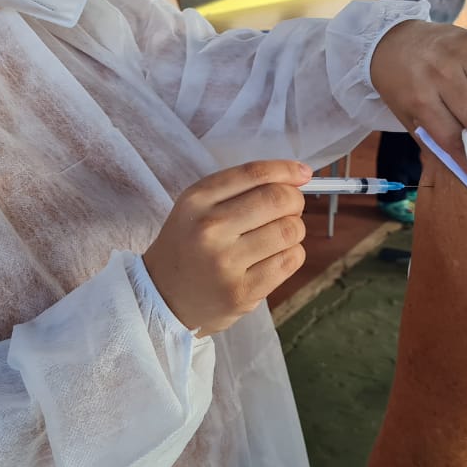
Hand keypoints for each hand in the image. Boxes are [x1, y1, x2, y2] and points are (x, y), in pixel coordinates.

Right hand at [145, 160, 310, 336]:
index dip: (287, 170)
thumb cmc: (189, 245)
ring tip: (277, 237)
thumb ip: (242, 188)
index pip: (254, 174)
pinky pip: (290, 260)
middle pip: (278, 200)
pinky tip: (274, 257)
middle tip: (289, 210)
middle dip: (294, 201)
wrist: (163, 296)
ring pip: (290, 230)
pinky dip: (292, 254)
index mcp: (197, 200)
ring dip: (294, 230)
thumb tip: (299, 176)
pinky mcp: (241, 292)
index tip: (303, 174)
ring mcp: (225, 263)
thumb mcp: (199, 207)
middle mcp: (209, 228)